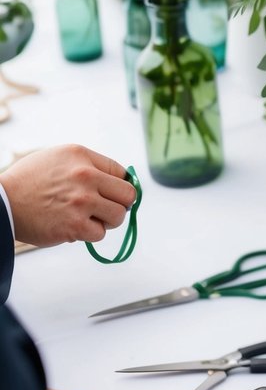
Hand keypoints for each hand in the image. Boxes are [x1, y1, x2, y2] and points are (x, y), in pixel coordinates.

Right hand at [1, 144, 134, 246]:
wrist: (2, 202)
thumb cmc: (27, 181)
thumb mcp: (58, 157)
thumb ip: (86, 165)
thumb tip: (115, 179)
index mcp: (81, 156)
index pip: (120, 171)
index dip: (120, 185)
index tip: (115, 193)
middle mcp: (85, 176)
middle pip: (128, 194)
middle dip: (121, 203)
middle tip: (107, 208)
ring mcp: (82, 202)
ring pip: (118, 216)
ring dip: (107, 220)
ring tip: (90, 218)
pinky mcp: (74, 225)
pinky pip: (100, 233)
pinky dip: (90, 233)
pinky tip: (75, 226)